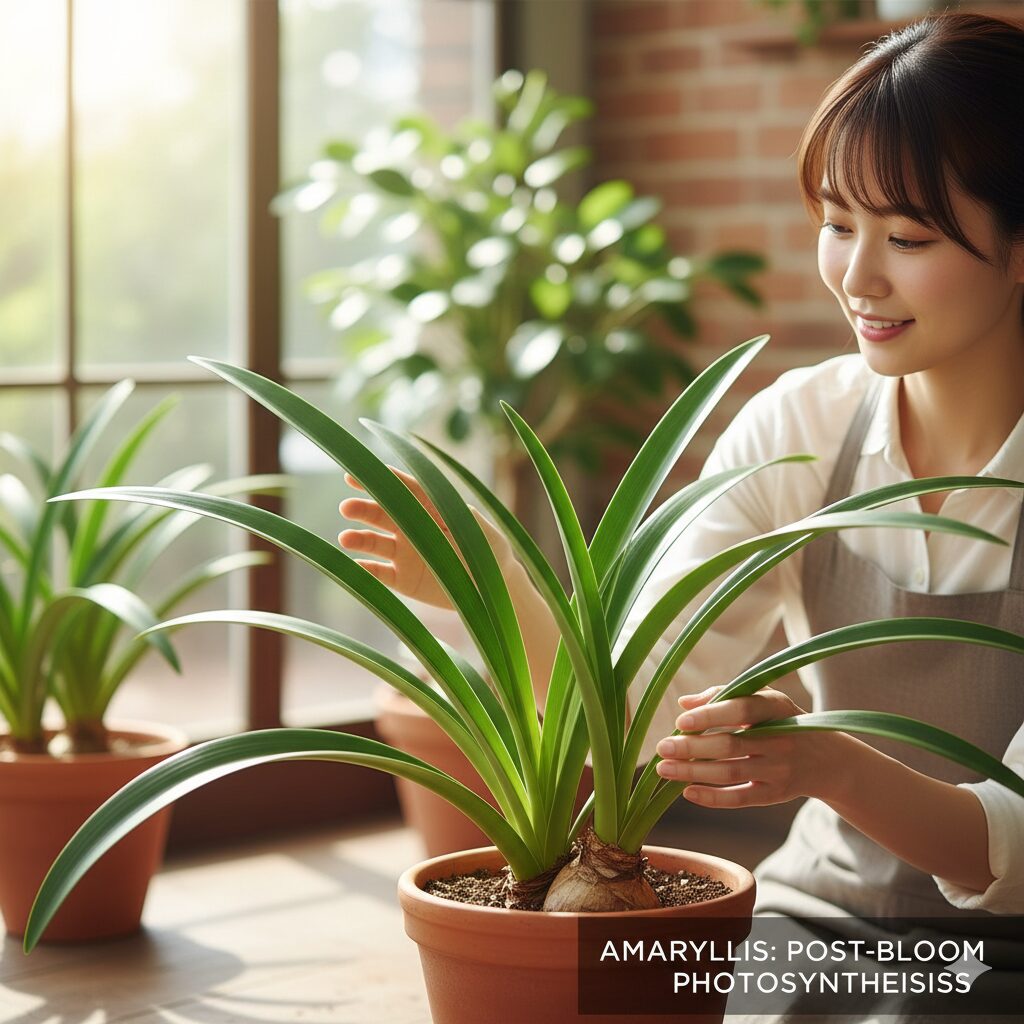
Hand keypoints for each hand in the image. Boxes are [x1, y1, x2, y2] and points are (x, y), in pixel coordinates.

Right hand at [338, 467, 514, 608]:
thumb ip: (471, 521)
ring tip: (345, 539)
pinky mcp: (403, 580)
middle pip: (384, 514)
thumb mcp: (486, 534)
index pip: (405, 491)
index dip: (383, 481)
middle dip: (364, 509)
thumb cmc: (492, 552)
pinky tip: (354, 567)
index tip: (359, 474)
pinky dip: (366, 571)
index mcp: (431, 511)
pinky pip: (379, 574)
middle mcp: (413, 529)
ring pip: (376, 543)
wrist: (492, 588)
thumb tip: (459, 507)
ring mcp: (405, 554)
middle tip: (347, 507)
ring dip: (359, 539)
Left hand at [653, 685, 833, 807]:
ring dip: (693, 772)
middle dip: (692, 748)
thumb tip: (684, 703)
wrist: (827, 758)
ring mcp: (779, 770)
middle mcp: (780, 740)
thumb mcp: (764, 699)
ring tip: (664, 769)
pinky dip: (712, 797)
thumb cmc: (782, 720)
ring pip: (730, 773)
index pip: (742, 709)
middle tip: (662, 747)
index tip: (681, 721)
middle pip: (731, 745)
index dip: (711, 714)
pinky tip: (687, 792)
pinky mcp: (775, 795)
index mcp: (776, 708)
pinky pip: (740, 798)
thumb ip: (724, 694)